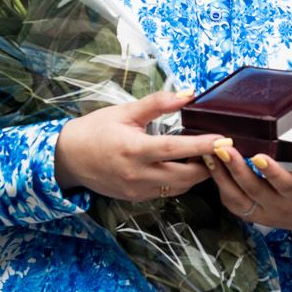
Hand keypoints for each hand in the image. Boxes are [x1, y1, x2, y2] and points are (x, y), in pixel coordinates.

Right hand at [53, 91, 219, 201]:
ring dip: (196, 174)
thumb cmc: (95, 130)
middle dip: (207, 164)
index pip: (176, 150)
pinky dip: (180, 180)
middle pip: (185, 176)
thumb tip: (188, 94)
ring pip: (180, 187)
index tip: (224, 140)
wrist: (67, 158)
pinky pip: (167, 192)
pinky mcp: (136, 198)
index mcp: (134, 150)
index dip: (202, 146)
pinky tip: (181, 166)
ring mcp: (137, 190)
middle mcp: (137, 175)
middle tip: (217, 148)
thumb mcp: (125, 112)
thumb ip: (157, 103)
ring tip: (202, 156)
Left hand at [205, 141, 291, 246]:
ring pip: (238, 199)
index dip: (271, 172)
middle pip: (254, 190)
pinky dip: (221, 187)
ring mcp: (264, 213)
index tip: (259, 156)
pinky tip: (213, 168)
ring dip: (222, 178)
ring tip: (210, 156)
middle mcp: (279, 206)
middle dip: (236, 169)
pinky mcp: (253, 215)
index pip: (284, 184)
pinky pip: (233, 204)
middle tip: (223, 149)